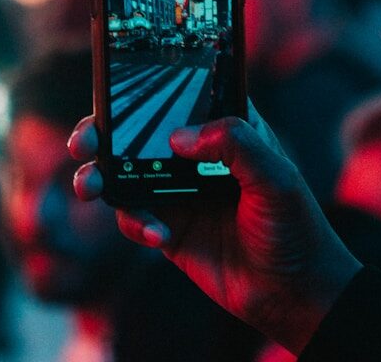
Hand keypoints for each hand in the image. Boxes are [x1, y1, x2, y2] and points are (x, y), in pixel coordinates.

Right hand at [68, 105, 360, 354]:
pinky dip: (135, 223)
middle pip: (137, 131)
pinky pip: (134, 217)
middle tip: (84, 143)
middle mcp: (195, 153)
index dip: (142, 85)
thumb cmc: (296, 226)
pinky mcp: (168, 227)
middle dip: (101, 132)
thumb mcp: (276, 176)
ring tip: (89, 188)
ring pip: (124, 173)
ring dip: (99, 177)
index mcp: (223, 126)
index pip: (178, 93)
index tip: (110, 85)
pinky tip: (157, 235)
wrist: (295, 294)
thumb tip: (179, 137)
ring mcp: (178, 190)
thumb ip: (234, 144)